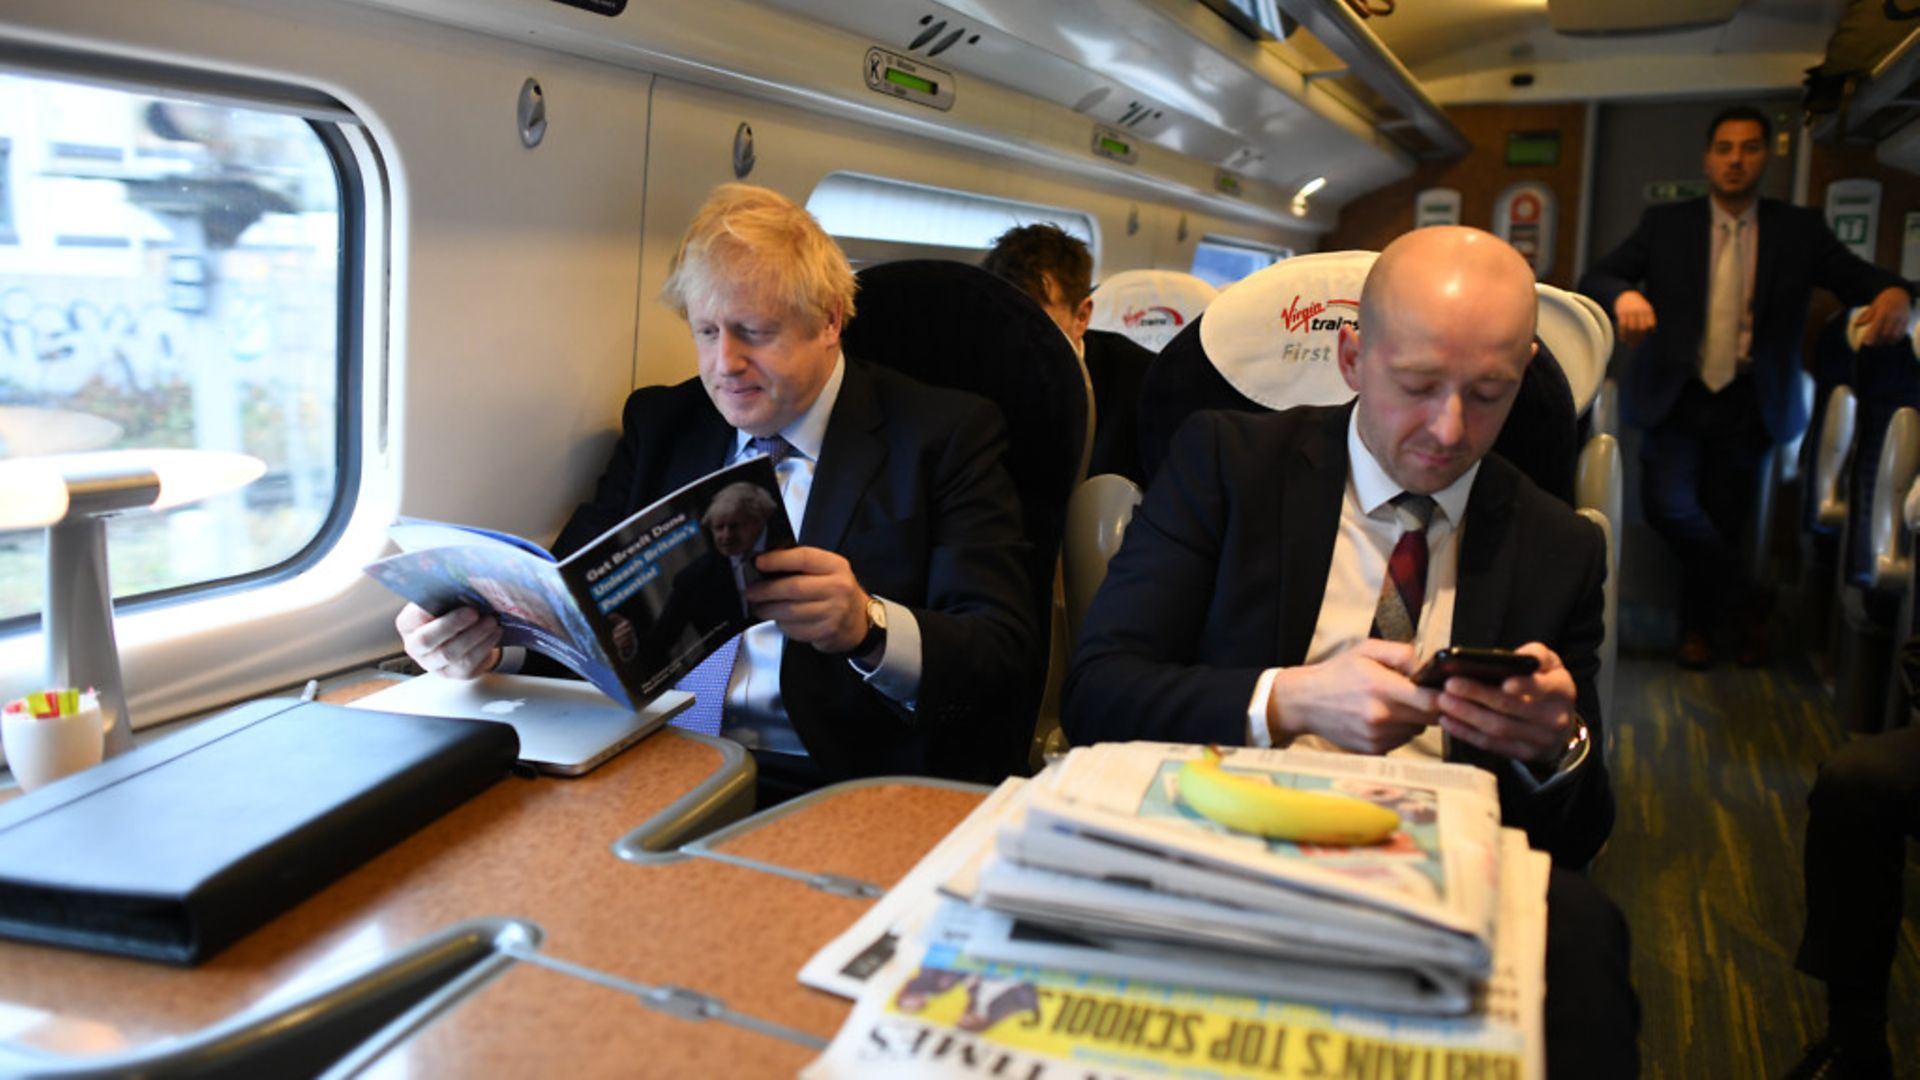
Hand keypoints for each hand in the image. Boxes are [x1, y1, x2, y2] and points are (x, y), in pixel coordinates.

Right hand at [395, 603, 500, 678]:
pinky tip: (494, 634)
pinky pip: (468, 663)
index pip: (412, 617)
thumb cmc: (451, 613)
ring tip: (491, 622)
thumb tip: (464, 584)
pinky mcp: (453, 674)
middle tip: (474, 612)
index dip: (427, 609)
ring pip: (450, 653)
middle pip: (427, 639)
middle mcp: (415, 647)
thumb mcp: (445, 601)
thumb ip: (447, 595)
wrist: (465, 636)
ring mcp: (433, 664)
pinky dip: (484, 646)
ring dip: (474, 636)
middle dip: (452, 624)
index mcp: (408, 624)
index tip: (448, 597)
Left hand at [744, 546, 870, 652]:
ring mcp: (833, 611)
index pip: (803, 558)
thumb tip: (765, 564)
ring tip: (759, 607)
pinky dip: (781, 624)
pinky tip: (779, 619)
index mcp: (836, 566)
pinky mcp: (826, 631)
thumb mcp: (827, 570)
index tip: (759, 563)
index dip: (778, 559)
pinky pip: (794, 628)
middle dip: (766, 590)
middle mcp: (837, 587)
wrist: (859, 620)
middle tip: (751, 591)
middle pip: (793, 587)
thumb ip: (801, 565)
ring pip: (790, 611)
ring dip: (768, 609)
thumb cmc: (837, 592)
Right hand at [1267, 639, 1437, 754]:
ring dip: (1414, 719)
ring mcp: (1377, 737)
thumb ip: (1403, 654)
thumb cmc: (1337, 673)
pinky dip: (1399, 730)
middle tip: (1420, 694)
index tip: (1446, 690)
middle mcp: (1380, 717)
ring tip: (1393, 705)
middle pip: (1430, 719)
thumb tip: (1428, 669)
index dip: (1445, 697)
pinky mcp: (1373, 750)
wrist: (1305, 701)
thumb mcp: (1368, 649)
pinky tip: (1382, 718)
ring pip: (1416, 731)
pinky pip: (1401, 741)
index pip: (1431, 702)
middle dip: (1431, 706)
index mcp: (1381, 688)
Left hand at [1434, 641, 1574, 765]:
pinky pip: (1491, 744)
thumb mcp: (1550, 663)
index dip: (1524, 686)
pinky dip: (1466, 733)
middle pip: (1511, 708)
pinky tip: (1447, 719)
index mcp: (1561, 690)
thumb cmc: (1546, 682)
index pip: (1542, 688)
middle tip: (1450, 684)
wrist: (1559, 722)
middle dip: (1478, 695)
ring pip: (1498, 729)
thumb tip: (1516, 656)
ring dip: (1467, 715)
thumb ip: (1536, 654)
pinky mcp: (1523, 754)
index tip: (1503, 682)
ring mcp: (1539, 740)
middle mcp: (1554, 718)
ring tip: (1442, 700)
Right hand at [1613, 290, 1655, 346]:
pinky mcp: (1622, 313)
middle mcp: (1640, 311)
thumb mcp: (1646, 308)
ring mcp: (1630, 312)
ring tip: (1629, 344)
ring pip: (1631, 329)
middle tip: (1635, 345)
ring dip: (1630, 338)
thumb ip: (1650, 319)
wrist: (1625, 294)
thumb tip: (1654, 332)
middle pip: (1640, 328)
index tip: (1642, 341)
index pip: (1649, 325)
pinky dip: (1622, 334)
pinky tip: (1623, 339)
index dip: (1646, 334)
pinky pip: (1622, 326)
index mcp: (1648, 311)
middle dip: (1637, 338)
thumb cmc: (1638, 304)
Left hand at [1852, 286, 1913, 347]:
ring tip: (1878, 343)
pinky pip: (1900, 334)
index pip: (1877, 325)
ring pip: (1894, 335)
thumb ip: (1866, 316)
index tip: (1866, 342)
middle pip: (1886, 333)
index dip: (1871, 335)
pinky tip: (1887, 341)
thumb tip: (1855, 324)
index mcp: (1884, 311)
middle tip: (1871, 344)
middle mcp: (1893, 315)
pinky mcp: (1906, 322)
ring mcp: (1901, 319)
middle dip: (1878, 341)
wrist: (1900, 294)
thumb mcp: (1874, 305)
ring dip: (1886, 342)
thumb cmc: (1884, 300)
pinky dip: (1894, 340)